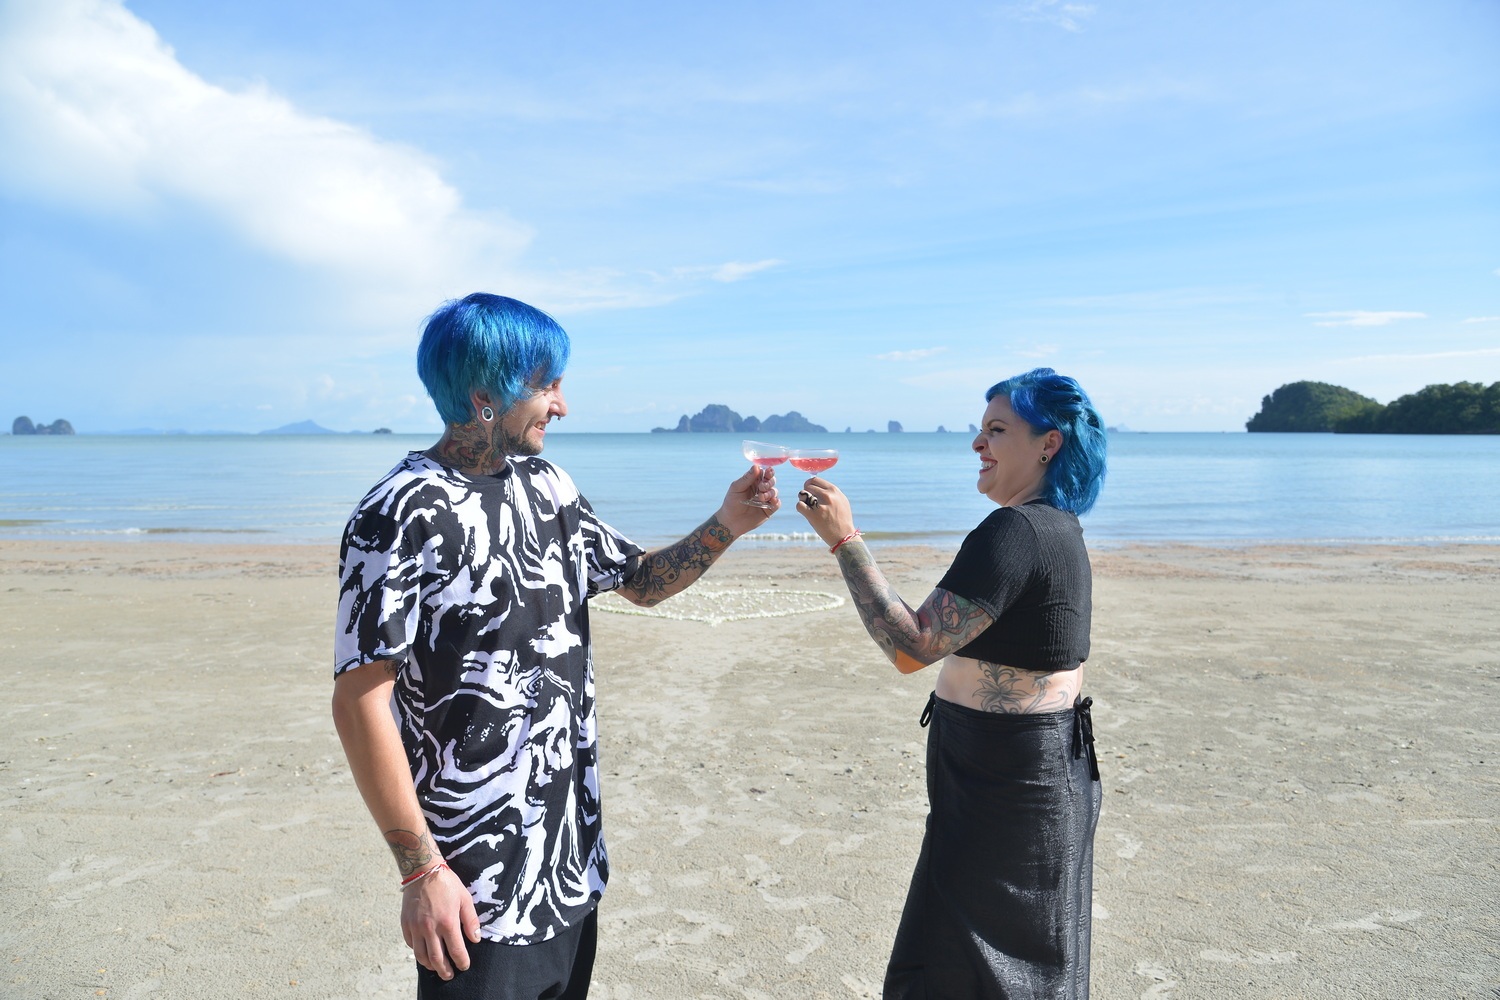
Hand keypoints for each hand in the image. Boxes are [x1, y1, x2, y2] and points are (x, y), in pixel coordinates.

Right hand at [401, 866, 481, 980]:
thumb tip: (475, 939)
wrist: (423, 871)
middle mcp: (430, 928)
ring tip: (436, 968)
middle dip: (445, 970)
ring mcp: (415, 927)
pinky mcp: (405, 924)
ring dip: (430, 965)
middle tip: (449, 975)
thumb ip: (471, 921)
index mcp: (447, 922)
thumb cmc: (446, 883)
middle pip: (437, 959)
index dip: (461, 961)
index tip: (464, 966)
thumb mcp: (464, 898)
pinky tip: (424, 952)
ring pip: (421, 955)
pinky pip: (411, 944)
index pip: (456, 950)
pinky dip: (417, 952)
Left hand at [717, 464, 778, 534]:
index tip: (769, 472)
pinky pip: (777, 503)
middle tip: (761, 487)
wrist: (731, 521)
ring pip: (774, 491)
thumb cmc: (731, 502)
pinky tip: (772, 501)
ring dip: (770, 492)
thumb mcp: (737, 488)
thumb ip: (747, 478)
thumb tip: (756, 466)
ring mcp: (765, 499)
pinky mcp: (768, 509)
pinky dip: (776, 501)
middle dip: (769, 482)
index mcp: (753, 481)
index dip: (768, 471)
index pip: (763, 473)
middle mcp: (760, 489)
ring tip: (760, 497)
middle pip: (771, 481)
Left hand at [795, 476, 854, 546]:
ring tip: (808, 506)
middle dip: (806, 492)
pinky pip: (799, 505)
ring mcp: (821, 506)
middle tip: (808, 500)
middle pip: (808, 486)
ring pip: (802, 494)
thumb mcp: (841, 501)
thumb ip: (831, 492)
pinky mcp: (814, 516)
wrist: (844, 536)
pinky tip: (805, 512)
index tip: (809, 489)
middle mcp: (828, 496)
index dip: (809, 484)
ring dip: (803, 499)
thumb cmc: (842, 519)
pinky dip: (800, 507)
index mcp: (834, 491)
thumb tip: (816, 485)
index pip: (815, 480)